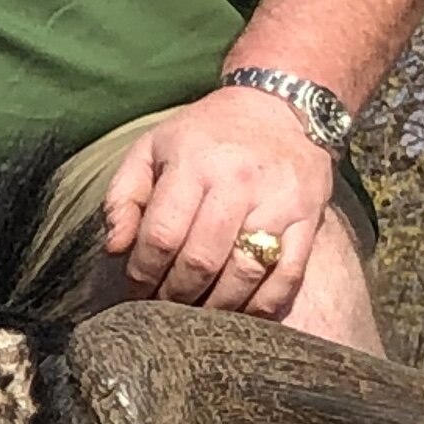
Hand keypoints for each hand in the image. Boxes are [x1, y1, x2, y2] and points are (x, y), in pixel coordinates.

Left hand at [102, 87, 336, 316]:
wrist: (280, 107)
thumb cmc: (205, 134)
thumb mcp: (152, 147)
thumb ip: (123, 195)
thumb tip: (114, 248)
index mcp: (193, 163)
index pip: (162, 235)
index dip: (143, 271)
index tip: (135, 289)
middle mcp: (237, 182)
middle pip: (201, 260)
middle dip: (175, 294)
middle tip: (163, 308)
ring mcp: (278, 203)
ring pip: (244, 273)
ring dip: (216, 305)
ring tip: (196, 315)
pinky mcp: (308, 219)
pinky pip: (287, 276)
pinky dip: (263, 305)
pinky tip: (241, 313)